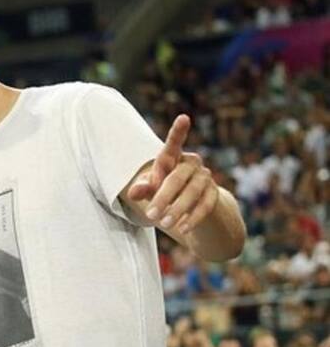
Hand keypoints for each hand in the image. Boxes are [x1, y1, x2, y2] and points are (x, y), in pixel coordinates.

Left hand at [127, 115, 218, 234]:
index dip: (178, 132)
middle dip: (163, 197)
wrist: (189, 210)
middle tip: (150, 215)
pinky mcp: (214, 195)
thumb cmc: (163, 193)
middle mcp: (192, 164)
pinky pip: (206, 206)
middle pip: (178, 177)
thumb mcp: (150, 191)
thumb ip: (143, 188)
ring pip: (193, 192)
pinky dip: (193, 218)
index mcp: (173, 158)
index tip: (183, 118)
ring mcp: (205, 178)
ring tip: (163, 224)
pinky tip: (183, 229)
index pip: (174, 144)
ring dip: (177, 209)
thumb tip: (133, 192)